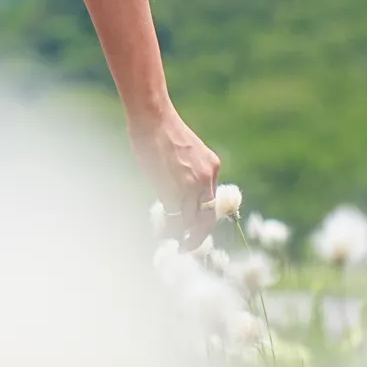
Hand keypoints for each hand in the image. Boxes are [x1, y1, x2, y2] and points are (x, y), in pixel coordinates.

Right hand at [129, 104, 220, 243]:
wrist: (153, 118)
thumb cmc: (163, 133)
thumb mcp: (189, 153)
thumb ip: (192, 174)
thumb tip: (183, 197)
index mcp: (213, 167)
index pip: (213, 202)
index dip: (204, 220)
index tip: (195, 230)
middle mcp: (207, 178)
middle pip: (207, 218)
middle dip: (198, 236)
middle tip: (188, 248)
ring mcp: (192, 185)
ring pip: (190, 221)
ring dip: (182, 235)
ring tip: (173, 243)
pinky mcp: (174, 189)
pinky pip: (174, 216)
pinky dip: (169, 226)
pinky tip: (162, 232)